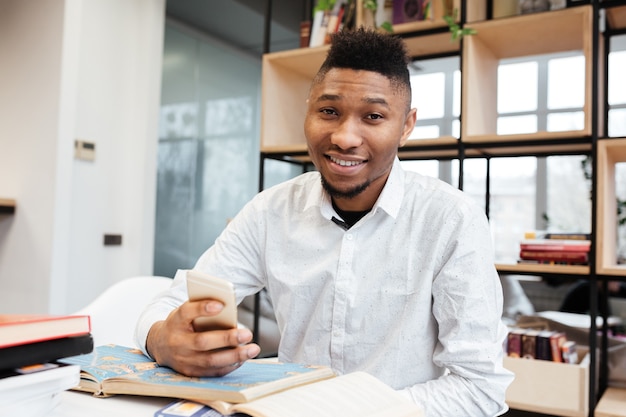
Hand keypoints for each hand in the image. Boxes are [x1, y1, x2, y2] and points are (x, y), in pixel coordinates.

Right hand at [146, 300, 260, 376]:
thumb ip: (201, 308)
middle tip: (247, 334)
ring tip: (253, 349)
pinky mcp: (190, 372)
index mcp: (175, 321)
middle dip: (227, 339)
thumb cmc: (180, 324)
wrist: (159, 345)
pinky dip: (230, 365)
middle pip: (202, 342)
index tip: (221, 305)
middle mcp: (177, 342)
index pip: (186, 313)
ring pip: (210, 360)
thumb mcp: (185, 311)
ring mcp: (183, 360)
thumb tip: (227, 308)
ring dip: (234, 356)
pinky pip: (212, 371)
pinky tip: (243, 358)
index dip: (202, 308)